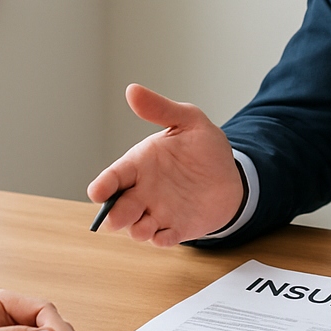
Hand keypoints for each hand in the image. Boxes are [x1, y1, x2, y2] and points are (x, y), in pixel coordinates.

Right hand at [86, 83, 244, 245]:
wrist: (232, 174)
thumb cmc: (204, 147)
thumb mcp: (188, 121)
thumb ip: (161, 109)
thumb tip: (132, 90)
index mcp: (139, 165)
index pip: (113, 177)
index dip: (103, 186)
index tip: (98, 192)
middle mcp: (143, 191)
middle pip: (117, 208)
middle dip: (114, 215)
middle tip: (119, 215)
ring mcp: (158, 212)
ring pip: (135, 228)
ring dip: (136, 230)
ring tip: (146, 225)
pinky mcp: (176, 228)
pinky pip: (162, 240)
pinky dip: (160, 240)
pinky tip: (165, 234)